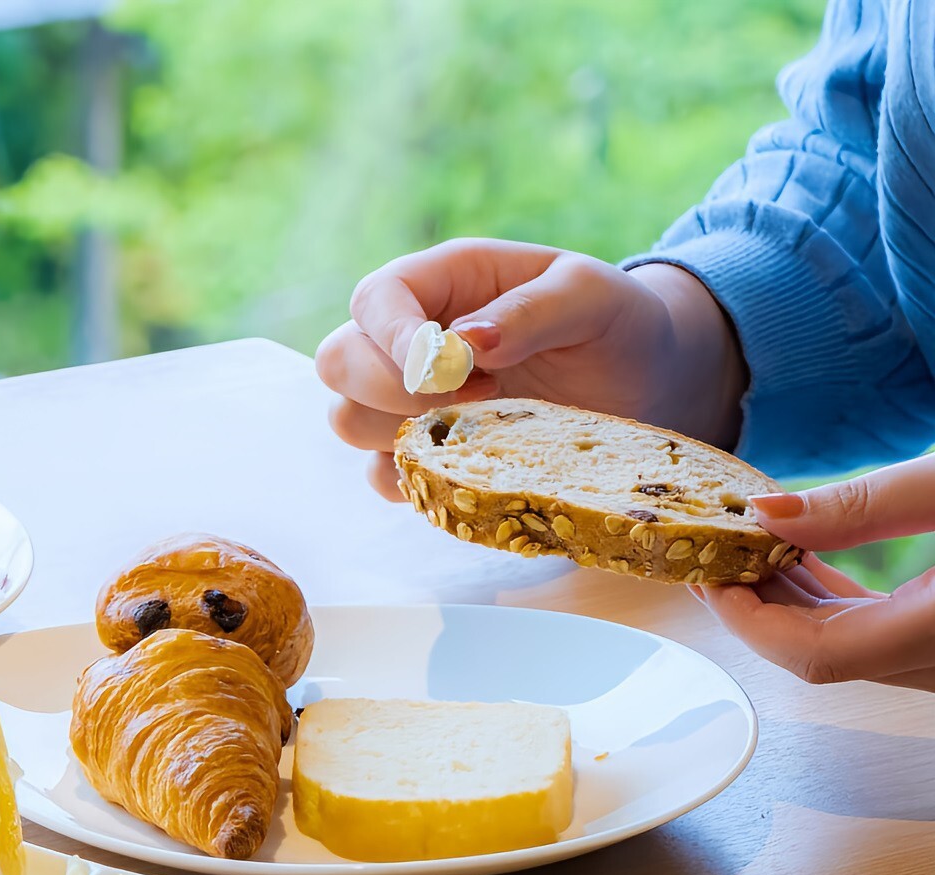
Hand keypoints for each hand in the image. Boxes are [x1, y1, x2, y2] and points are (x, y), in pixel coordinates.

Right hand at [316, 238, 747, 497]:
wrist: (650, 384)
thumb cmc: (620, 325)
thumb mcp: (594, 298)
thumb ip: (533, 310)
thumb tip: (468, 341)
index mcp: (443, 282)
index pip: (374, 299)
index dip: (392, 336)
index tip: (447, 370)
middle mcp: (411, 339)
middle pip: (339, 362)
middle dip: (390, 389)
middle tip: (476, 398)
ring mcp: (410, 400)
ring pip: (347, 420)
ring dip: (402, 434)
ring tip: (482, 429)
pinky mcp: (424, 453)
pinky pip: (380, 475)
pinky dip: (413, 478)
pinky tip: (473, 464)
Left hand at [695, 455, 934, 690]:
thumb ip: (865, 506)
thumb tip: (769, 513)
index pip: (817, 655)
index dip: (748, 621)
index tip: (708, 577)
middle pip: (819, 652)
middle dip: (753, 608)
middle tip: (708, 558)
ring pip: (841, 640)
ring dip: (785, 598)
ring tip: (739, 548)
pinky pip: (869, 624)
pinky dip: (825, 595)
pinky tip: (795, 554)